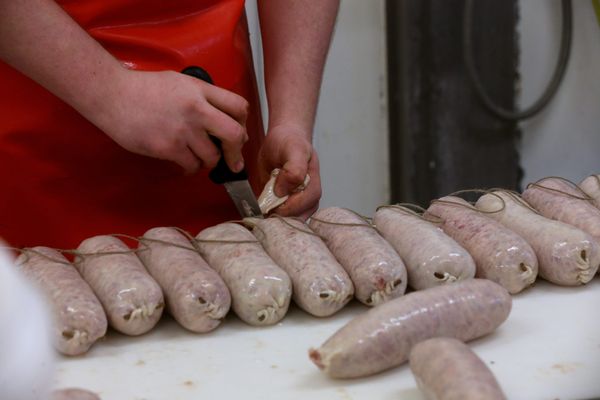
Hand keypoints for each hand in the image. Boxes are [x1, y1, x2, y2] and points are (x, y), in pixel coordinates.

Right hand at [87, 69, 248, 173]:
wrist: (112, 95)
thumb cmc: (144, 89)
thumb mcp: (180, 82)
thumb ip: (204, 97)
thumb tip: (226, 121)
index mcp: (200, 90)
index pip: (239, 106)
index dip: (243, 122)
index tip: (239, 133)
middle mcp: (196, 109)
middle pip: (235, 135)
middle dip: (237, 152)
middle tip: (234, 161)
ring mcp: (183, 129)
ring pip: (212, 156)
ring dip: (208, 162)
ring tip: (198, 157)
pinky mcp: (168, 147)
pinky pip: (191, 165)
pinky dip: (191, 168)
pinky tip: (185, 164)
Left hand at [257, 124, 321, 218]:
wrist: (285, 139)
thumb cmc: (290, 143)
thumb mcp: (293, 150)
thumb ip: (294, 170)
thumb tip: (282, 192)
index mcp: (313, 187)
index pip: (300, 206)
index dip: (284, 208)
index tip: (267, 204)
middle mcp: (309, 200)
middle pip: (295, 219)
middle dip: (277, 217)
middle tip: (260, 212)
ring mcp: (298, 206)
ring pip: (288, 223)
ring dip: (273, 220)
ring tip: (260, 212)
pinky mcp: (286, 207)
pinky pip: (279, 219)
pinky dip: (269, 218)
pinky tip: (261, 212)